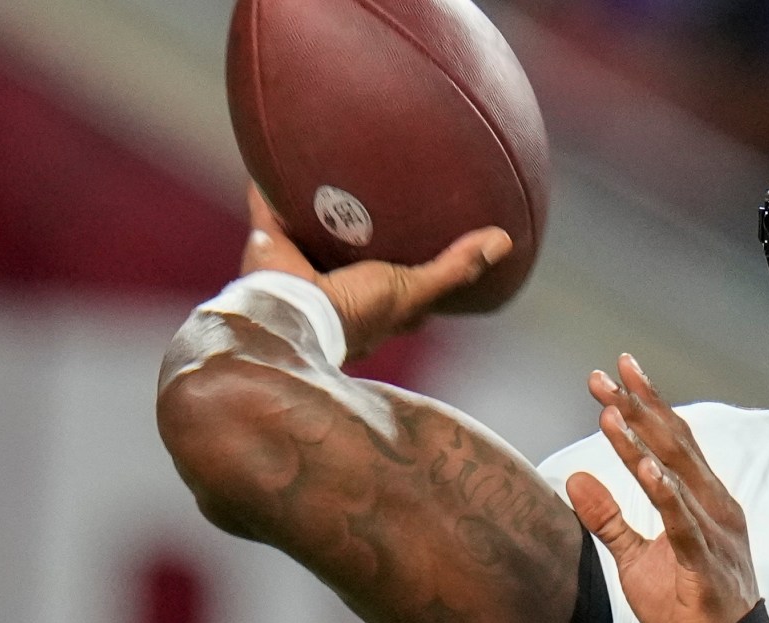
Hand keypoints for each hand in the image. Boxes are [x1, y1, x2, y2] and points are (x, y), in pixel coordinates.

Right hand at [241, 186, 512, 360]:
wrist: (296, 313)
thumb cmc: (358, 311)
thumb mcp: (415, 290)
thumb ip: (456, 267)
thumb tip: (504, 240)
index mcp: (371, 302)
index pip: (403, 285)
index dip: (418, 267)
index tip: (432, 243)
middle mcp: (336, 285)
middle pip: (355, 253)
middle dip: (363, 231)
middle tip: (377, 197)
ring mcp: (302, 267)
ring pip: (312, 231)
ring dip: (315, 208)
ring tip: (325, 172)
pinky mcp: (270, 248)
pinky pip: (267, 210)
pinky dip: (265, 189)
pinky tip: (268, 162)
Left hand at [564, 355, 759, 622]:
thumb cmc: (687, 601)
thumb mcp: (635, 556)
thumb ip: (608, 519)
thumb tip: (577, 478)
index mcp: (700, 498)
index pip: (671, 441)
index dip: (644, 405)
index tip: (616, 375)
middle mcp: (712, 504)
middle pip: (673, 445)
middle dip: (639, 407)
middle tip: (607, 377)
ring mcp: (712, 530)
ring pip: (676, 475)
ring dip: (644, 441)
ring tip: (615, 411)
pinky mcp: (705, 561)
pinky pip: (684, 524)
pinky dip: (667, 495)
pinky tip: (648, 471)